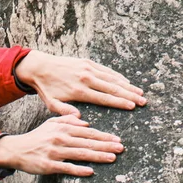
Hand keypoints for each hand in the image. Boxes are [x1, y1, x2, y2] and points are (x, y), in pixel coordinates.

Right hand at [0, 109, 124, 177]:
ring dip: (98, 156)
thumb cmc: (37, 137)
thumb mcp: (51, 124)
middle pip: (88, 143)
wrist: (17, 149)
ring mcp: (55, 152)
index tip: (117, 139)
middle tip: (121, 148)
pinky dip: (79, 170)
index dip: (104, 136)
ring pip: (81, 154)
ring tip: (112, 158)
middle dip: (106, 145)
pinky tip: (90, 171)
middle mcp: (61, 139)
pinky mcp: (49, 165)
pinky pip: (67, 168)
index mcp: (63, 129)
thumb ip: (68, 121)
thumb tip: (86, 124)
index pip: (88, 132)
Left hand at [14, 51, 145, 117]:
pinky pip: (106, 70)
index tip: (132, 106)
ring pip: (112, 78)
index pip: (104, 98)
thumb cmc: (47, 89)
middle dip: (130, 95)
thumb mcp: (52, 104)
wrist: (40, 67)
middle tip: (143, 101)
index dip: (120, 102)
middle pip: (113, 88)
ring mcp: (88, 68)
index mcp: (79, 91)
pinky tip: (126, 82)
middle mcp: (86, 78)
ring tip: (140, 92)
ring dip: (127, 85)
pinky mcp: (88, 62)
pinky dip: (117, 76)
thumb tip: (79, 120)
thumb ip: (65, 113)